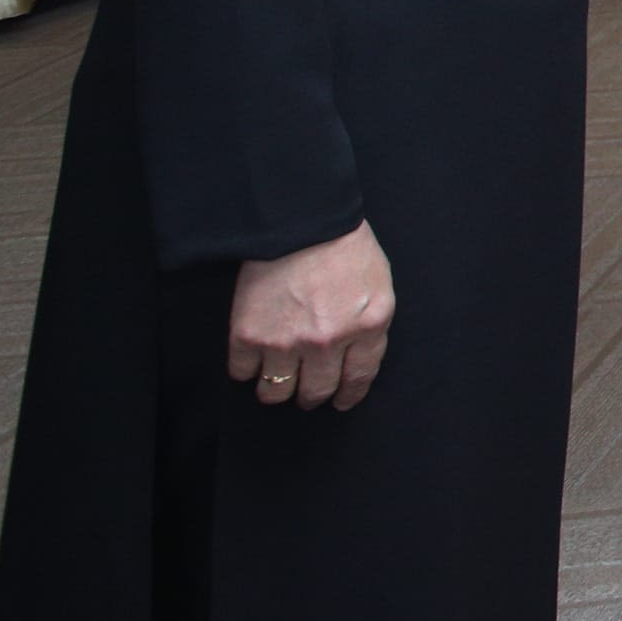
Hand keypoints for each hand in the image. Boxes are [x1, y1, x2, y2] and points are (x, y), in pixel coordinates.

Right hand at [229, 221, 393, 410]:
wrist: (303, 219)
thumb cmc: (345, 246)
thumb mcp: (379, 286)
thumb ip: (370, 326)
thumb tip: (358, 359)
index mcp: (367, 328)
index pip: (358, 379)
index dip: (348, 396)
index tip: (341, 401)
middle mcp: (327, 342)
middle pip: (316, 391)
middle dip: (312, 396)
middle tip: (307, 392)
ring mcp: (286, 341)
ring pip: (275, 392)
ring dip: (276, 389)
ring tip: (276, 380)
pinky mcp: (249, 335)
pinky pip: (242, 373)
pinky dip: (245, 370)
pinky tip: (252, 360)